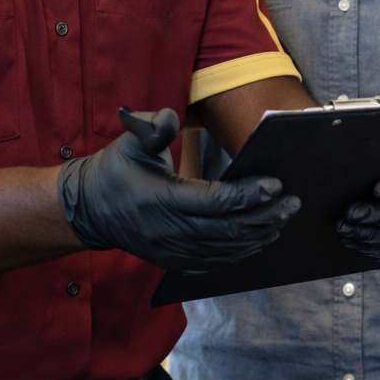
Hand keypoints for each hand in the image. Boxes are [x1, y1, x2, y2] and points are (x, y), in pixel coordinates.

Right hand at [58, 108, 299, 273]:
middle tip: (292, 202)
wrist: (88, 210)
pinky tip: (259, 239)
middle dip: (265, 216)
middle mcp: (169, 231)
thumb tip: (170, 116)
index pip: (216, 201)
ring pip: (226, 250)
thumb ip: (152, 126)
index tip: (275, 184)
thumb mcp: (130, 141)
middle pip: (229, 230)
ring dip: (259, 235)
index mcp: (162, 199)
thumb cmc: (114, 170)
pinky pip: (215, 263)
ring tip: (283, 219)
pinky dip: (241, 253)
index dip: (248, 194)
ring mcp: (171, 251)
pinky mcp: (173, 261)